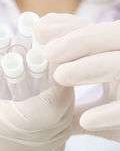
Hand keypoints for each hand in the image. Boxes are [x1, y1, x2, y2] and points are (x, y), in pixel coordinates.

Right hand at [0, 65, 73, 150]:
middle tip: (57, 81)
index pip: (46, 111)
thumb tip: (40, 52)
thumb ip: (10, 67)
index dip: (61, 89)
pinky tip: (41, 120)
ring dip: (61, 117)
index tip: (60, 72)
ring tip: (49, 97)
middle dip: (65, 100)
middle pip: (57, 127)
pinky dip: (53, 134)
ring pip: (59, 142)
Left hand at [37, 13, 119, 141]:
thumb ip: (76, 71)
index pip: (94, 31)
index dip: (69, 28)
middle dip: (79, 41)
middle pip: (111, 36)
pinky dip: (109, 114)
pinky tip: (87, 121)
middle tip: (48, 51)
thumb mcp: (99, 82)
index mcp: (118, 50)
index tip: (40, 30)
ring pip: (118, 65)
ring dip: (90, 69)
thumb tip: (42, 57)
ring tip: (59, 76)